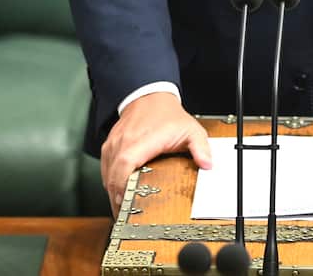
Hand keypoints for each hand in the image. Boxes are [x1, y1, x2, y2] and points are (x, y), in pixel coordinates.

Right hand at [100, 92, 210, 216]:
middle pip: (112, 175)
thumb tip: (207, 165)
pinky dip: (110, 181)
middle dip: (116, 197)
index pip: (125, 164)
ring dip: (112, 191)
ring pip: (106, 174)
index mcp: (143, 140)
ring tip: (122, 207)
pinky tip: (117, 191)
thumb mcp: (191, 130)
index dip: (122, 186)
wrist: (150, 97)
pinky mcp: (109, 146)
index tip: (126, 202)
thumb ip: (201, 148)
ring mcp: (114, 144)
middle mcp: (124, 142)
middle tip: (125, 214)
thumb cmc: (168, 115)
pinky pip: (105, 168)